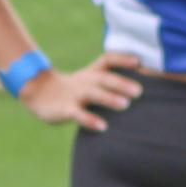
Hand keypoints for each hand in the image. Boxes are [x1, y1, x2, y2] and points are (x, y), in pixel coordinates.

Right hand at [19, 52, 142, 131]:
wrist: (39, 92)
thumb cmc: (76, 86)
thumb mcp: (91, 78)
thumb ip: (112, 78)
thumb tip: (146, 81)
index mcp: (93, 72)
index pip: (108, 60)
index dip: (122, 59)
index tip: (139, 62)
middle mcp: (85, 81)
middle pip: (104, 78)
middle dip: (122, 83)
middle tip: (139, 91)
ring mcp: (75, 95)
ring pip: (92, 94)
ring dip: (109, 98)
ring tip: (125, 104)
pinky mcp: (65, 109)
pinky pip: (78, 114)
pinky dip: (90, 120)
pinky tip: (103, 127)